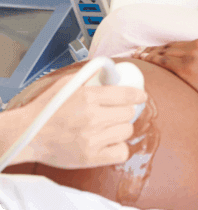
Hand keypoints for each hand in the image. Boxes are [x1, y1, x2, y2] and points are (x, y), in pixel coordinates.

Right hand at [25, 73, 147, 168]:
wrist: (27, 136)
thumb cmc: (46, 109)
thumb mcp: (66, 85)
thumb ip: (89, 76)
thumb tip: (109, 69)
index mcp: (88, 97)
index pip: (126, 95)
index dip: (138, 95)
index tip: (141, 96)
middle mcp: (92, 118)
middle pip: (129, 113)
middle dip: (125, 111)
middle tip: (117, 113)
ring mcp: (92, 139)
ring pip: (127, 131)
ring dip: (121, 128)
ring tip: (110, 128)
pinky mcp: (90, 158)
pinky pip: (121, 152)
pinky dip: (119, 148)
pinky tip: (110, 143)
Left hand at [132, 37, 197, 120]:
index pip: (182, 43)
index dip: (166, 48)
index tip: (155, 50)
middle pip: (171, 46)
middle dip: (154, 49)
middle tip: (140, 52)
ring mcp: (193, 55)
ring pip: (164, 52)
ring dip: (148, 54)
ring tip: (137, 57)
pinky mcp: (187, 68)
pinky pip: (162, 62)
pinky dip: (150, 61)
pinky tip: (142, 63)